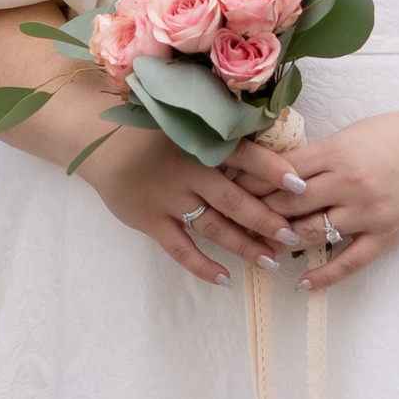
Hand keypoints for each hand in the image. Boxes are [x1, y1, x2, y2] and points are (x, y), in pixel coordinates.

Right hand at [87, 122, 307, 288]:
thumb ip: (219, 130)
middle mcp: (187, 170)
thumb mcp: (184, 119)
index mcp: (200, 142)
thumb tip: (268, 131)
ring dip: (243, 246)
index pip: (244, 155)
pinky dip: (202, 265)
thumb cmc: (151, 129)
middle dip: (266, 220)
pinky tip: (225, 279)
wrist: (99, 140)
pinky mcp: (150, 220)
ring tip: (270, 261)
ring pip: (213, 226)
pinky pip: (180, 248)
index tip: (300, 185)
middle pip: (234, 199)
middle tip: (292, 236)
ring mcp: (167, 198)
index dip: (272, 169)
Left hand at [224, 110, 398, 292]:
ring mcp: (369, 213)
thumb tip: (274, 169)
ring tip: (257, 248)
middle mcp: (350, 184)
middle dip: (256, 212)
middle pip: (289, 204)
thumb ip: (317, 154)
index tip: (227, 186)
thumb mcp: (352, 133)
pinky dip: (322, 275)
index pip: (281, 172)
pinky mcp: (386, 236)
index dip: (250, 181)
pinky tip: (301, 282)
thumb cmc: (398, 135)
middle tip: (231, 220)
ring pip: (311, 234)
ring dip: (281, 242)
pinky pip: (349, 262)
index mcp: (338, 152)